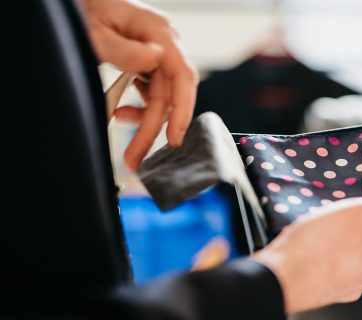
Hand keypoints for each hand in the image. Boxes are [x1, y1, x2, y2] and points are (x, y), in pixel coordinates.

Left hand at [80, 0, 197, 169]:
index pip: (183, 77)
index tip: (174, 139)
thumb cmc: (82, 8)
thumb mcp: (94, 29)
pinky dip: (139, 108)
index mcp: (159, 32)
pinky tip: (122, 111)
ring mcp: (157, 53)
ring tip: (124, 134)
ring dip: (145, 121)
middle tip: (135, 158)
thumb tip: (154, 61)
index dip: (182, 111)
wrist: (74, 2)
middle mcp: (164, 44)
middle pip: (169, 95)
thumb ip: (124, 49)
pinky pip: (152, 92)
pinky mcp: (148, 62)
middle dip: (152, 128)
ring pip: (162, 98)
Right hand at [252, 191, 361, 313]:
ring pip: (335, 249)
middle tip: (329, 215)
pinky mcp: (309, 285)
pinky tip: (298, 241)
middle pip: (359, 240)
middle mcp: (358, 282)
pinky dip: (308, 248)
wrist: (272, 279)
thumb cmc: (318, 250)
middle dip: (344, 224)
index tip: (354, 208)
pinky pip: (315, 258)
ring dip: (324, 234)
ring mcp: (332, 286)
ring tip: (311, 227)